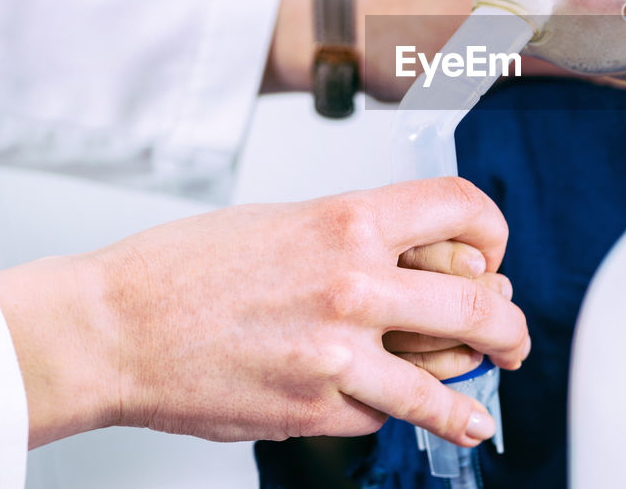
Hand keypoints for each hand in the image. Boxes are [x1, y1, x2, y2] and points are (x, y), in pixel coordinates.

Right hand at [0, 177, 529, 448]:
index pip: (462, 208)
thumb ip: (357, 238)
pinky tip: (415, 418)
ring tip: (483, 402)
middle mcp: (356, 283)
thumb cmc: (186, 268)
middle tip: (511, 335)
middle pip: (480, 302)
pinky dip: (397, 413)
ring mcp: (340, 353)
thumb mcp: (285, 221)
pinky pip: (383, 413)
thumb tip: (417, 262)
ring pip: (446, 379)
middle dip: (509, 325)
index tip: (492, 251)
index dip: (493, 229)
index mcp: (350, 220)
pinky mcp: (316, 410)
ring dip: (475, 392)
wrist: (114, 328)